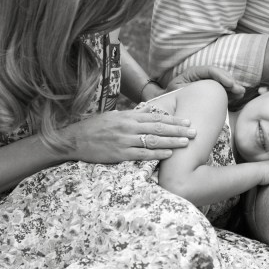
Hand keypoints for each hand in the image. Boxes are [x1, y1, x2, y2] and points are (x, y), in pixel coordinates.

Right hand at [61, 108, 196, 162]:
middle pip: (159, 127)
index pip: (156, 117)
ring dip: (172, 141)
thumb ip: (132, 117)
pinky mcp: (120, 153)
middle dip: (179, 129)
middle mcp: (128, 127)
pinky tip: (169, 154)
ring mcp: (124, 140)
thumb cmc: (95, 127)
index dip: (174, 119)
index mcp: (128, 116)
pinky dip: (156, 153)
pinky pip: (142, 154)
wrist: (74, 139)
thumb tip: (149, 114)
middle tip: (194, 131)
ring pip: (154, 140)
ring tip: (186, 142)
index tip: (187, 121)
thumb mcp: (114, 116)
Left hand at [167, 65, 245, 98]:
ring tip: (241, 93)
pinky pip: (223, 90)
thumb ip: (189, 87)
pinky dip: (231, 93)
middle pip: (220, 75)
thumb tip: (202, 87)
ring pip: (223, 82)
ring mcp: (207, 83)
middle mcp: (202, 76)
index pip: (210, 70)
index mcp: (193, 73)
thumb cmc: (171, 97)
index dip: (221, 76)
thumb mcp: (178, 91)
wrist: (168, 105)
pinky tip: (237, 96)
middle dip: (231, 82)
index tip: (230, 84)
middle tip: (239, 90)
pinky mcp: (211, 91)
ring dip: (233, 87)